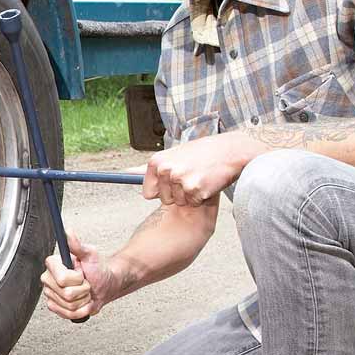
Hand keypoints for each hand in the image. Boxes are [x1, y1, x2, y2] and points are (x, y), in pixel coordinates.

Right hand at [40, 231, 111, 320]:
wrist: (105, 284)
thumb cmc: (97, 269)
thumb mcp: (90, 254)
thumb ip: (77, 245)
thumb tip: (68, 231)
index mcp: (53, 265)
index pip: (62, 279)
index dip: (76, 278)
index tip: (80, 272)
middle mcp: (49, 279)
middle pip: (67, 294)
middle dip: (82, 290)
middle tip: (84, 282)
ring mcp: (51, 294)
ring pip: (69, 305)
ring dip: (83, 299)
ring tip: (84, 291)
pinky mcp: (55, 307)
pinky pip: (69, 314)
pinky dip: (82, 310)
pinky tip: (83, 301)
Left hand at [142, 133, 256, 205]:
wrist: (229, 150)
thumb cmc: (200, 154)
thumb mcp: (172, 155)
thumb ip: (149, 168)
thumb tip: (125, 174)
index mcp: (157, 161)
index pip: (148, 192)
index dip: (162, 190)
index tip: (174, 179)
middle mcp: (166, 170)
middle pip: (163, 199)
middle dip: (177, 193)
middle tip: (191, 175)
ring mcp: (180, 180)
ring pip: (179, 202)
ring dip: (190, 195)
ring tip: (199, 176)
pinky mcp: (195, 190)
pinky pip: (193, 203)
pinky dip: (201, 197)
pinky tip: (207, 182)